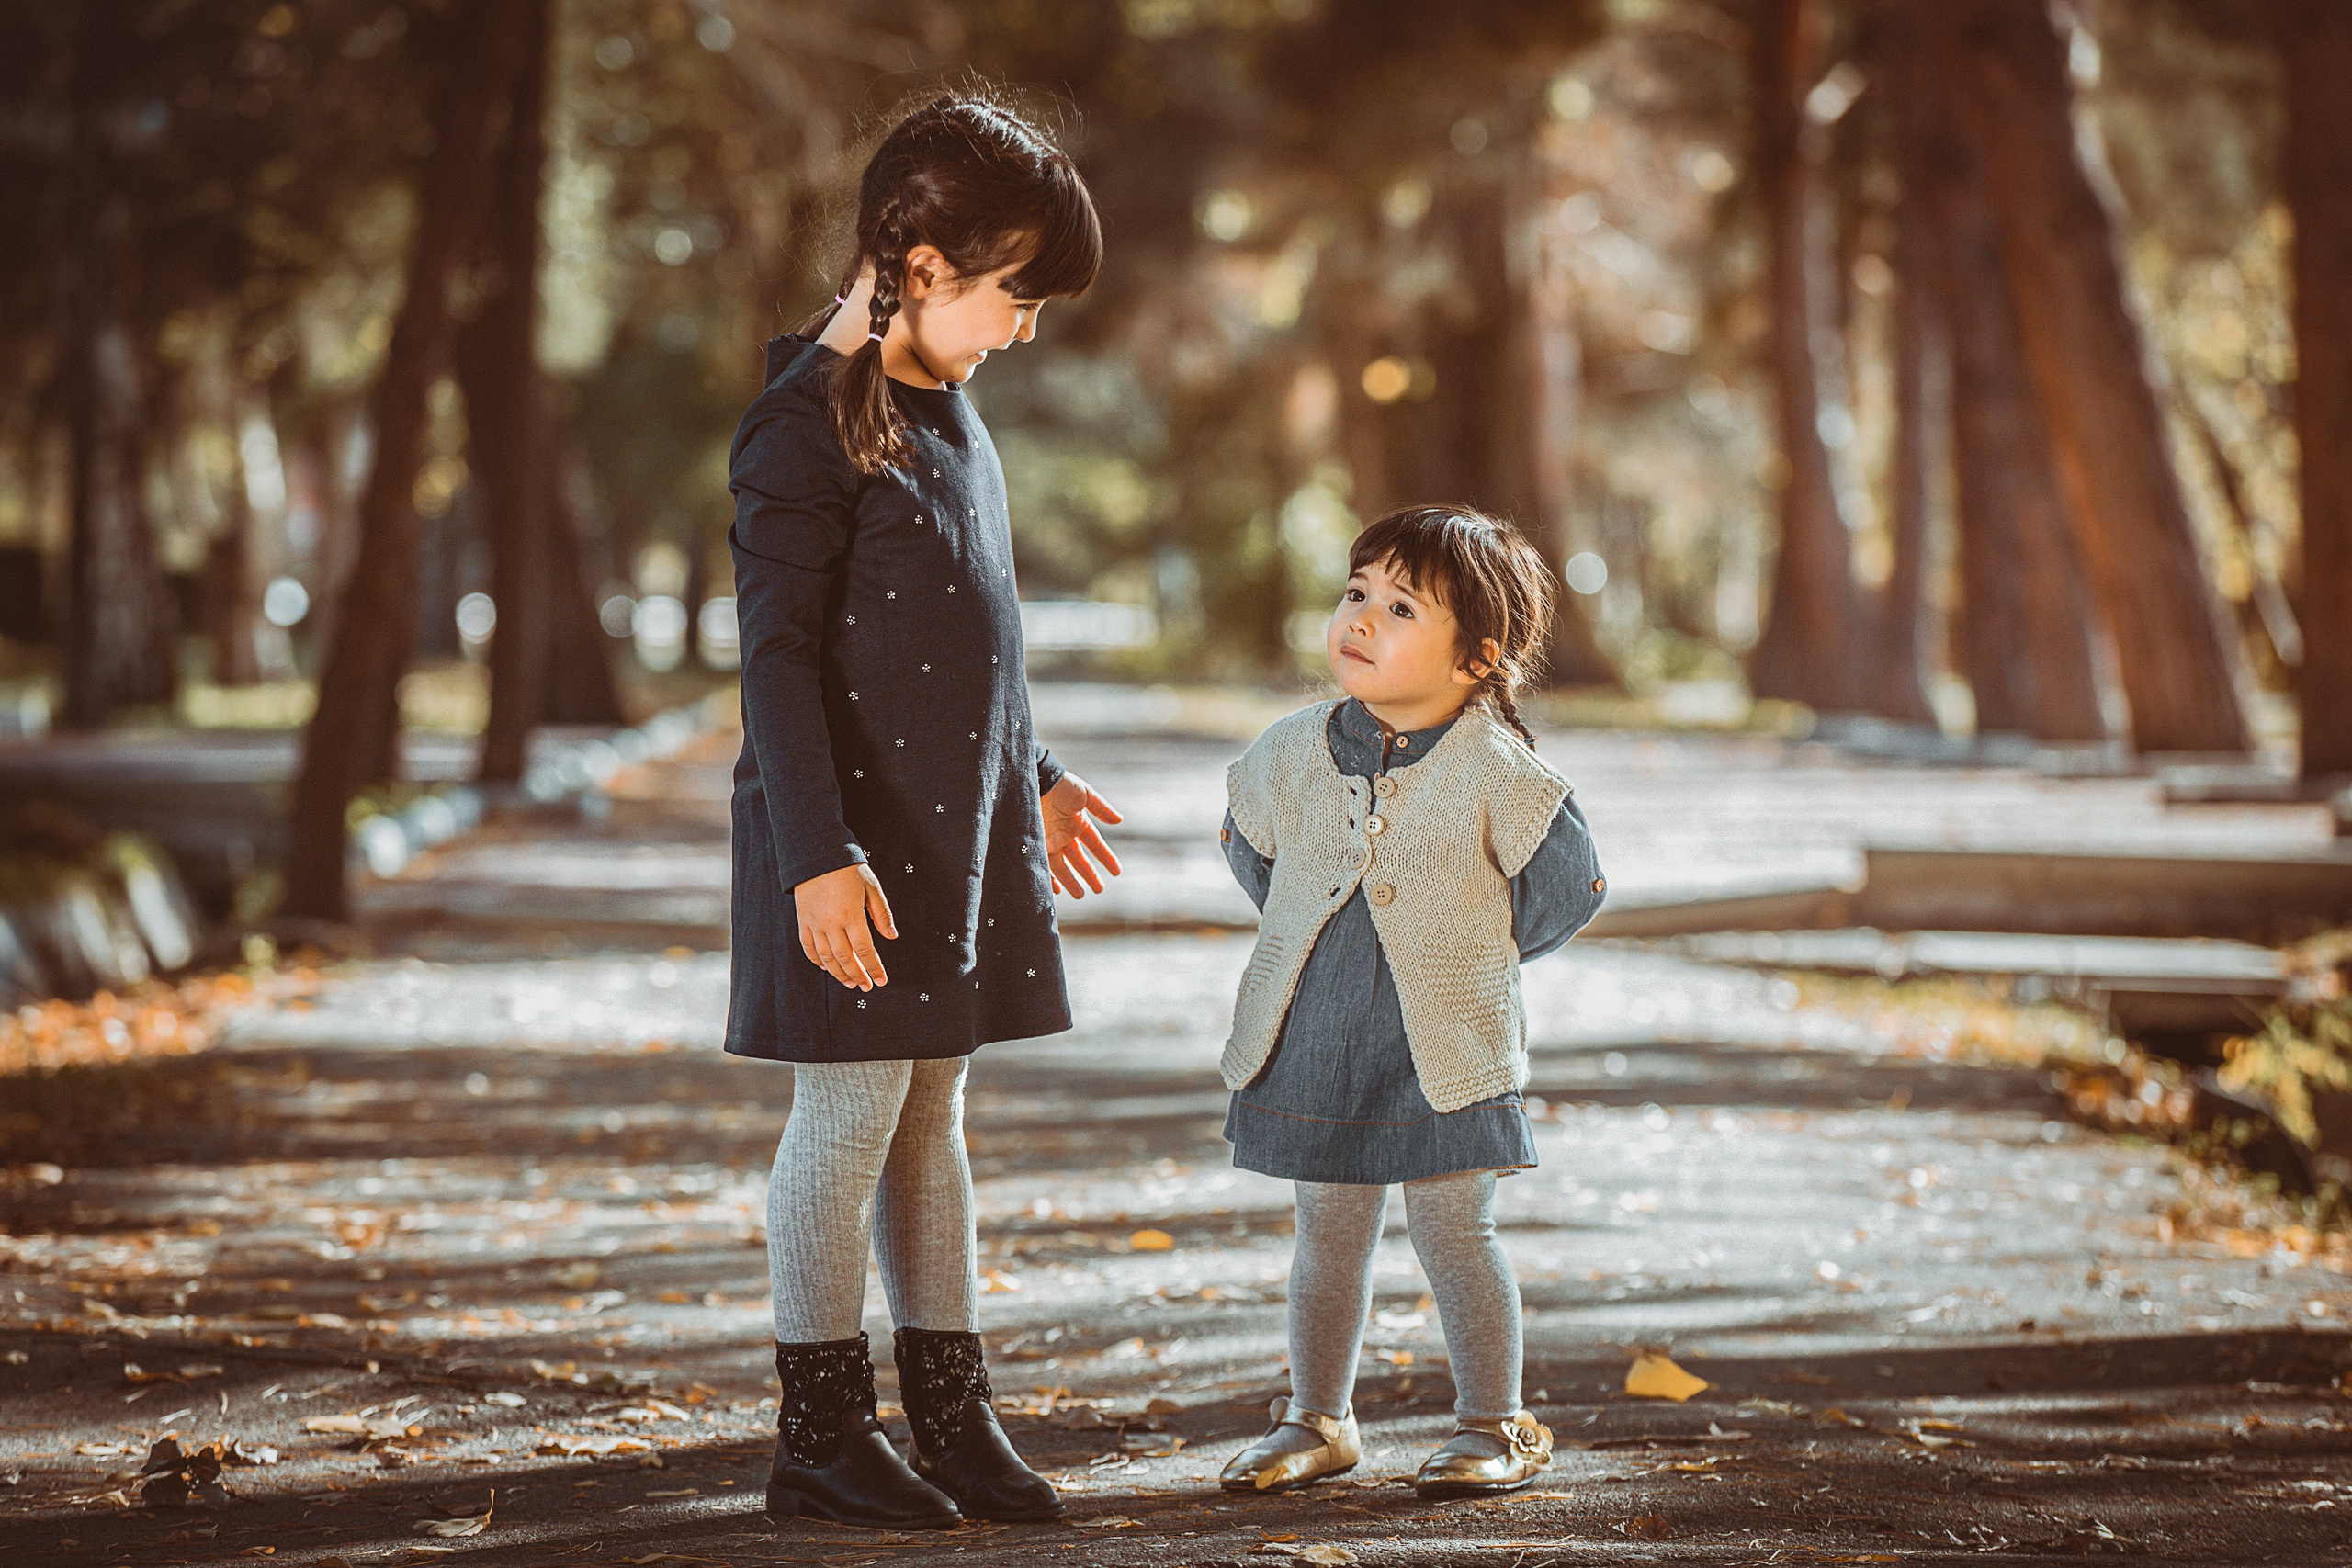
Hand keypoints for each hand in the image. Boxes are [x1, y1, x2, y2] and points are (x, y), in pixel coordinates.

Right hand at [793, 862, 895, 989]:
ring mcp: (814, 923)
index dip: (874, 968)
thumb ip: (882, 913)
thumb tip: (891, 936)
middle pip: (845, 959)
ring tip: (851, 983)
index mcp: (851, 914)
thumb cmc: (847, 869)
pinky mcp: (802, 921)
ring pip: (826, 958)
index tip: (881, 980)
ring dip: (839, 974)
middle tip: (867, 986)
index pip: (865, 950)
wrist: (816, 854)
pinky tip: (827, 968)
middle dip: (858, 976)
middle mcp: (831, 923)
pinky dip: (818, 961)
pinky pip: (808, 948)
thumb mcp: (871, 886)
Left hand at [1042, 772, 1122, 898]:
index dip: (1107, 858)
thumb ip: (1101, 808)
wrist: (1034, 780)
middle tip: (1099, 890)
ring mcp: (1049, 840)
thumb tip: (1120, 821)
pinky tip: (1055, 889)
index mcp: (1078, 823)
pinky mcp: (1035, 844)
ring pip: (1062, 866)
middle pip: (1079, 860)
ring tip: (1080, 895)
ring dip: (1071, 881)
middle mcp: (1064, 834)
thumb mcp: (1085, 794)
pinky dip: (1049, 878)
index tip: (1117, 872)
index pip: (1095, 845)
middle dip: (1089, 875)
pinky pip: (1043, 865)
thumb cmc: (1060, 785)